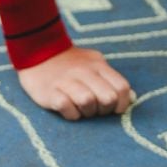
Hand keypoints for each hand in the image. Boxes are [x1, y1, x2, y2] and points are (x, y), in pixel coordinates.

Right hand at [16, 47, 132, 120]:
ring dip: (87, 112)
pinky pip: (67, 108)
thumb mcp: (94, 63)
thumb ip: (111, 78)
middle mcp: (84, 72)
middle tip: (96, 109)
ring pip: (88, 102)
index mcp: (97, 65)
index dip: (123, 103)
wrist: (36, 52)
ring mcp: (66, 81)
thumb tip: (129, 98)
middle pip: (107, 98)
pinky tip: (68, 109)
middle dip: (105, 110)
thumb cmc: (71, 63)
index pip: (121, 87)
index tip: (115, 109)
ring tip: (81, 108)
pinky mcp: (50, 92)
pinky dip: (71, 114)